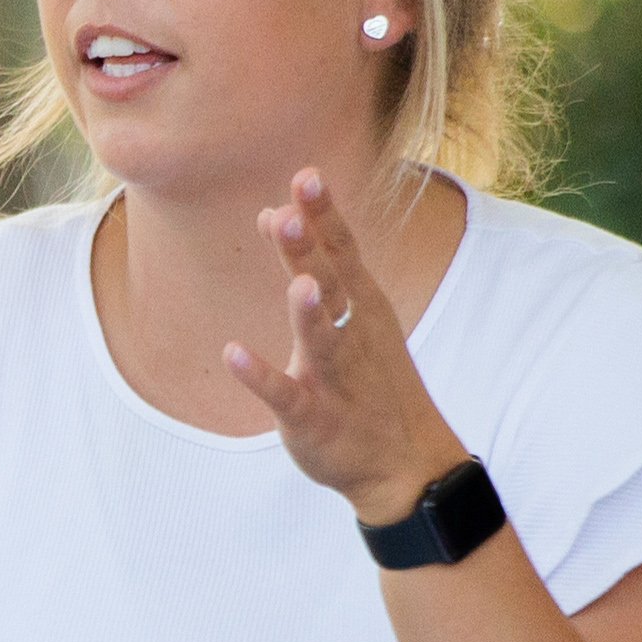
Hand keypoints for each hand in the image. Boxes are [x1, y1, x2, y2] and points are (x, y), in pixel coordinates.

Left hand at [222, 168, 466, 521]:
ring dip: (308, 313)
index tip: (306, 175)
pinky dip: (262, 376)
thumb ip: (314, 263)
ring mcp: (337, 380)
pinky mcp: (315, 419)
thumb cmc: (372, 381)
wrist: (408, 467)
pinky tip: (233, 354)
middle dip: (313, 251)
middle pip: (333, 287)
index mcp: (363, 309)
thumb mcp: (348, 316)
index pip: (344, 253)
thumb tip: (272, 210)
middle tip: (292, 210)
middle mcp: (354, 338)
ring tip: (296, 282)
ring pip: (323, 340)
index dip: (326, 217)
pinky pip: (287, 396)